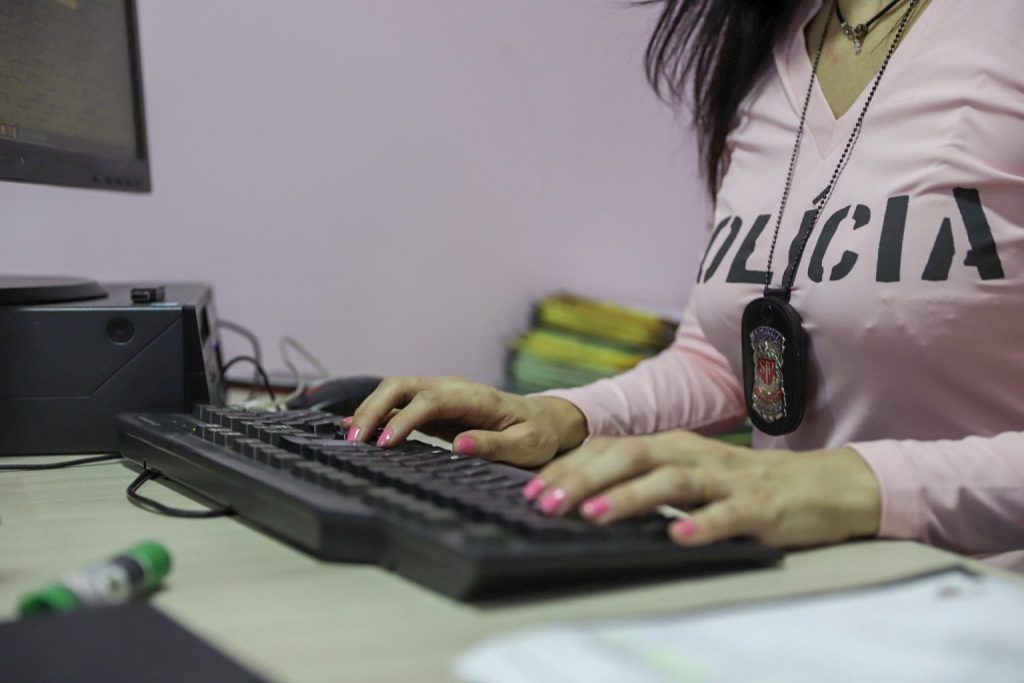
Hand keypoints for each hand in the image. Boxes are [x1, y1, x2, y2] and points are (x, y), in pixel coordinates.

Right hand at [342, 376, 587, 467]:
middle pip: (403, 385)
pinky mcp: (434, 405)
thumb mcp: (526, 446)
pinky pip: (399, 403)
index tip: (385, 443)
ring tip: (351, 438)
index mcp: (476, 397)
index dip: (404, 419)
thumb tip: (460, 445)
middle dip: (374, 409)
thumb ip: (494, 446)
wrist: (544, 420)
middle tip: (356, 441)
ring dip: (370, 410)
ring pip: (395, 390)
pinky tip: (356, 427)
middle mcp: (453, 388)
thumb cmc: (536, 434)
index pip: (430, 400)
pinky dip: (377, 413)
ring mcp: (441, 394)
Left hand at [523, 430, 880, 547]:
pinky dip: (701, 525)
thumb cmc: (744, 483)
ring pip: (672, 480)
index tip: (531, 490)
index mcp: (672, 446)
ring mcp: (726, 479)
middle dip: (584, 479)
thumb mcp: (688, 473)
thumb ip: (645, 477)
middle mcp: (693, 454)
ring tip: (595, 516)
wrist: (823, 485)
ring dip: (630, 497)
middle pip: (632, 456)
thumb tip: (585, 491)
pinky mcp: (759, 507)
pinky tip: (677, 539)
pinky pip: (727, 515)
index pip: (611, 449)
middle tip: (546, 504)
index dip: (569, 468)